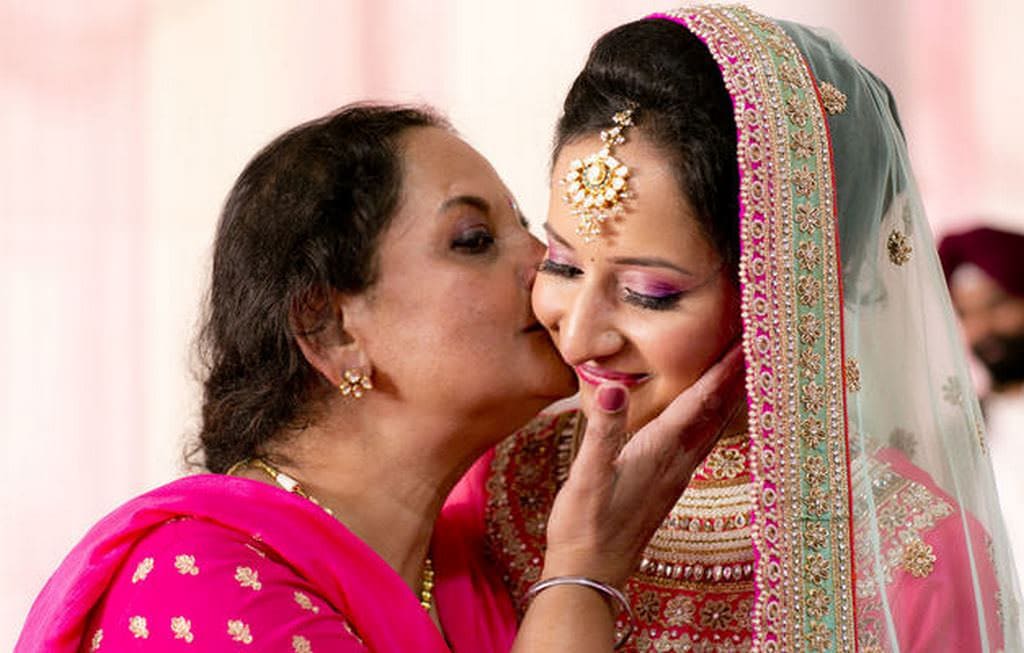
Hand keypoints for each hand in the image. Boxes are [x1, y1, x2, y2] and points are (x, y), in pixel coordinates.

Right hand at [542, 343, 744, 586]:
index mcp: (661, 451)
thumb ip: (603, 430)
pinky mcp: (666, 486)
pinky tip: (707, 418)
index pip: (700, 401)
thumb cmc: (584, 525)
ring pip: (712, 428)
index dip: (723, 369)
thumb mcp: (587, 475)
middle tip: (756, 344)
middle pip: (717, 412)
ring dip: (728, 398)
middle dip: (736, 376)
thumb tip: (613, 387)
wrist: (589, 573)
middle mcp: (676, 462)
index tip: (745, 340)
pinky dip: (711, 419)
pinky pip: (700, 443)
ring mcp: (674, 477)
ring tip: (741, 371)